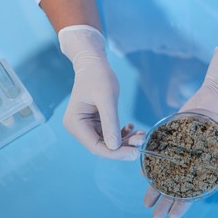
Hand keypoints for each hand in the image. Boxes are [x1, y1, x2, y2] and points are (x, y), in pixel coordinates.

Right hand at [59, 25, 143, 159]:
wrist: (93, 64)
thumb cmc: (98, 77)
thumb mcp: (107, 99)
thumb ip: (110, 123)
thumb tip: (115, 147)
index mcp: (75, 124)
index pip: (96, 147)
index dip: (116, 153)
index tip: (135, 152)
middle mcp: (78, 128)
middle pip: (102, 147)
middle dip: (123, 147)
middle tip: (142, 141)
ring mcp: (86, 127)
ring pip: (107, 142)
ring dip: (125, 141)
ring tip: (141, 134)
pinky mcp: (94, 124)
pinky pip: (109, 135)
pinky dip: (122, 134)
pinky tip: (132, 128)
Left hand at [144, 46, 217, 217]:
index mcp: (210, 162)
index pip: (195, 188)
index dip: (185, 203)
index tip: (173, 216)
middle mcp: (194, 157)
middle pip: (177, 183)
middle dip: (166, 199)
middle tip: (154, 215)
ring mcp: (183, 145)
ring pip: (167, 170)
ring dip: (156, 185)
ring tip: (146, 201)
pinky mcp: (174, 131)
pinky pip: (161, 148)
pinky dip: (152, 159)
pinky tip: (142, 171)